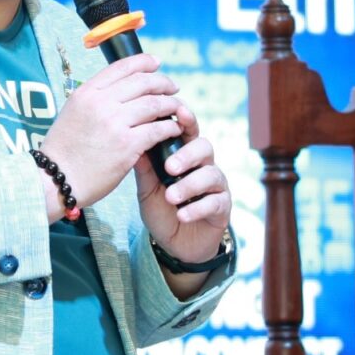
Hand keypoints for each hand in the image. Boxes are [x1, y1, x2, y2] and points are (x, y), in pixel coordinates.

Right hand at [38, 53, 186, 219]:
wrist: (56, 180)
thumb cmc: (64, 151)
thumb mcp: (72, 113)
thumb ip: (94, 100)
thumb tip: (119, 90)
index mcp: (86, 93)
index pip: (121, 67)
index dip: (143, 62)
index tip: (156, 63)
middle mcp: (100, 103)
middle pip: (142, 82)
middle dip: (163, 82)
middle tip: (173, 88)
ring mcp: (114, 123)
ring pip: (155, 104)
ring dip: (171, 104)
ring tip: (177, 109)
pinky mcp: (127, 145)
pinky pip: (158, 129)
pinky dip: (170, 127)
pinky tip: (173, 129)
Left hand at [134, 105, 231, 293]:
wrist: (174, 243)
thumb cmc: (161, 208)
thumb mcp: (147, 188)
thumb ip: (144, 167)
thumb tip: (131, 139)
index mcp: (184, 155)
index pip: (187, 132)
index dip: (186, 119)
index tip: (179, 112)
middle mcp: (204, 166)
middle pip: (204, 147)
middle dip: (187, 154)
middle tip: (170, 167)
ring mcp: (216, 186)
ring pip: (212, 174)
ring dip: (190, 185)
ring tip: (171, 196)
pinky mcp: (222, 208)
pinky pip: (216, 202)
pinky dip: (197, 208)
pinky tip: (182, 214)